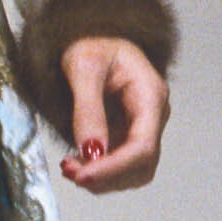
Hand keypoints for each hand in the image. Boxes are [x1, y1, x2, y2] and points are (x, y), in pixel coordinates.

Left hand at [57, 37, 169, 192]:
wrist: (93, 41)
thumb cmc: (91, 45)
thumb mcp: (83, 67)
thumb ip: (87, 108)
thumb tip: (91, 151)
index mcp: (150, 96)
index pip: (143, 147)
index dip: (114, 168)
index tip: (83, 177)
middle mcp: (153, 117)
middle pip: (142, 165)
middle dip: (107, 177)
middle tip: (70, 171)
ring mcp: (141, 129)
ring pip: (132, 172)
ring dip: (102, 179)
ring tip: (69, 167)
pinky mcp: (126, 137)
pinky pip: (118, 166)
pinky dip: (98, 173)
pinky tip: (75, 164)